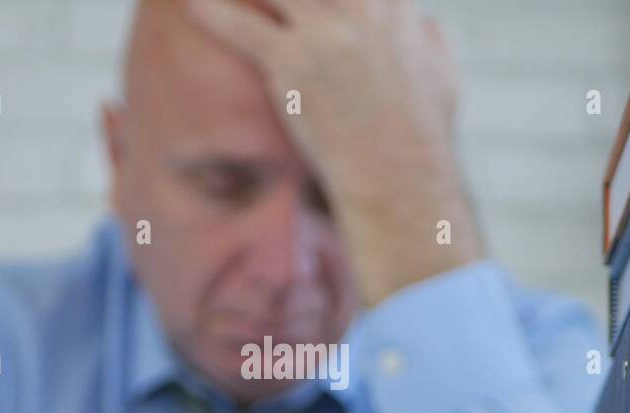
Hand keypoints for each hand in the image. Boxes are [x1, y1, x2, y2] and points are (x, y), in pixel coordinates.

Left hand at [185, 0, 484, 305]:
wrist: (401, 177)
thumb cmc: (420, 132)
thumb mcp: (439, 70)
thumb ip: (424, 34)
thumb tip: (419, 22)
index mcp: (391, 0)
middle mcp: (359, 3)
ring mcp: (324, 28)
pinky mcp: (292, 61)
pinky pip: (236, 23)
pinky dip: (208, 10)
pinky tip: (190, 5)